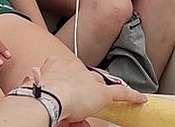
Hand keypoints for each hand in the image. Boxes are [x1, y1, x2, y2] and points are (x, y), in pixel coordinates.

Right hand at [24, 57, 146, 125]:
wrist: (49, 98)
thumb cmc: (39, 93)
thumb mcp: (37, 86)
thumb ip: (42, 85)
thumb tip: (34, 86)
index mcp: (57, 63)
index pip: (69, 71)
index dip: (68, 82)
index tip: (65, 89)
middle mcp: (75, 67)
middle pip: (85, 78)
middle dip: (82, 90)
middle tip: (74, 103)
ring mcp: (90, 79)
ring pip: (98, 87)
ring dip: (94, 99)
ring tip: (86, 110)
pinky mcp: (104, 92)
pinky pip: (121, 93)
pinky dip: (132, 96)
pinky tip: (140, 99)